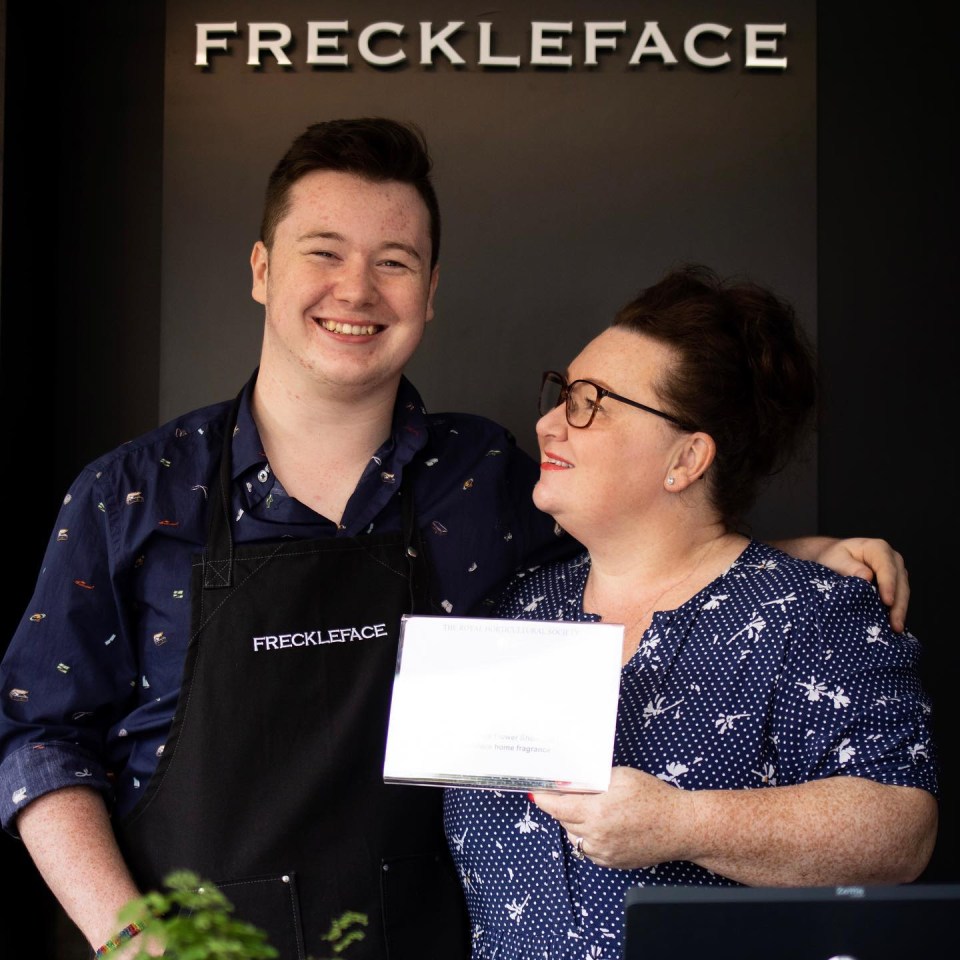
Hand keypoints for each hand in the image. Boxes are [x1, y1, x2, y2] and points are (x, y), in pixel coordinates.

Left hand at [531, 766, 693, 869]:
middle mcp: (596, 837)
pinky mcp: (612, 863)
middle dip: (563, 806)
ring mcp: (604, 853)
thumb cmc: (654, 797)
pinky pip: (589, 848)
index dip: (543, 798)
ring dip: (575, 822)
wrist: (681, 826)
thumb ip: (591, 779)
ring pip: (575, 836)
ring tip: (591, 807)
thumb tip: (568, 780)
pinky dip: (588, 836)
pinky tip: (603, 823)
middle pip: (564, 820)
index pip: (556, 807)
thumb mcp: (620, 777)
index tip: (535, 791)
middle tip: (569, 792)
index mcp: (596, 813)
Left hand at [813, 537, 908, 631]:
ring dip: (900, 610)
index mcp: (878, 549)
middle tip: (895, 624)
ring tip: (896, 628)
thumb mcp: (835, 559)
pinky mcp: (894, 583)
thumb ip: (848, 566)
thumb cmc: (834, 557)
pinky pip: (898, 596)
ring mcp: (895, 571)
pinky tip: (893, 624)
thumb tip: (867, 577)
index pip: (887, 568)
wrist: (833, 557)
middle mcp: (891, 558)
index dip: (888, 585)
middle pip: (900, 582)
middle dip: (899, 604)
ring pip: (903, 591)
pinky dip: (896, 610)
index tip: (887, 602)